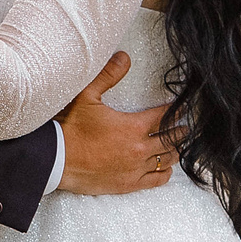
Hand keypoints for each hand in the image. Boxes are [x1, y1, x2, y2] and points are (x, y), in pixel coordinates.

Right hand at [54, 54, 174, 194]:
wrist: (55, 159)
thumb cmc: (69, 128)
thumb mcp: (86, 96)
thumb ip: (108, 75)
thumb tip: (124, 57)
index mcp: (133, 126)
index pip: (163, 116)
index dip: (176, 110)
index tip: (183, 106)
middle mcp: (139, 149)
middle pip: (170, 139)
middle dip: (179, 131)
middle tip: (185, 127)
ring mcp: (135, 168)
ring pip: (167, 160)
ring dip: (174, 151)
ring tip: (177, 145)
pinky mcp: (128, 183)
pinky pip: (156, 180)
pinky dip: (164, 173)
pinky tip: (166, 168)